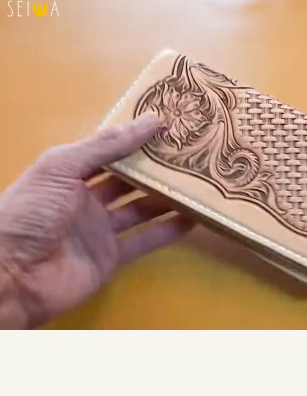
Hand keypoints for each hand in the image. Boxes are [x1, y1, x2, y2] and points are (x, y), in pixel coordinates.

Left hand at [0, 114, 189, 328]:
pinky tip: (193, 218)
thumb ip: (105, 145)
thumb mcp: (61, 167)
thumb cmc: (31, 212)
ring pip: (141, 208)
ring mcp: (99, 230)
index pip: (109, 151)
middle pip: (129, 179)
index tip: (169, 126)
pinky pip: (145, 241)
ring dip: (167, 196)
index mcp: (68, 173)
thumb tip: (151, 121)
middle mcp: (85, 199)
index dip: (136, 139)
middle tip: (190, 152)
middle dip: (156, 167)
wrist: (12, 275)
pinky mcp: (111, 258)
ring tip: (199, 181)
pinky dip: (168, 231)